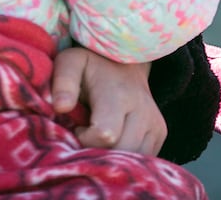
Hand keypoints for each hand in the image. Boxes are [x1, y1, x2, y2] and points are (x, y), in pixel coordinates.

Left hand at [50, 47, 165, 154]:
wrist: (125, 62)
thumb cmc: (90, 66)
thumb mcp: (69, 63)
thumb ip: (63, 83)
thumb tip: (60, 107)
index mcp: (119, 95)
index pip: (105, 135)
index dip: (85, 139)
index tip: (78, 127)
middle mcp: (143, 111)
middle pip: (120, 151)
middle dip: (98, 152)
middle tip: (87, 136)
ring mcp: (155, 125)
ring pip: (133, 159)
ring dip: (112, 156)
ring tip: (100, 137)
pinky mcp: (160, 134)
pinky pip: (142, 158)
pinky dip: (125, 156)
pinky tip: (113, 142)